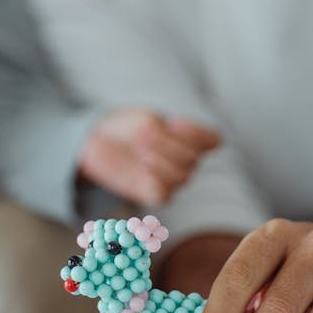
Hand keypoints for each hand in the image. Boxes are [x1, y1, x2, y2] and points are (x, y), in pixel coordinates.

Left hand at [78, 109, 219, 205]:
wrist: (99, 139)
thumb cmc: (127, 126)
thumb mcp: (146, 118)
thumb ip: (160, 128)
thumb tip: (164, 141)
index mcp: (189, 138)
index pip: (214, 140)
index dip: (198, 133)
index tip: (173, 123)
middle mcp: (185, 160)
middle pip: (194, 158)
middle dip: (168, 144)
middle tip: (144, 134)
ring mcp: (170, 179)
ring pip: (182, 177)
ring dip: (160, 159)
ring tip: (140, 148)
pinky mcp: (152, 193)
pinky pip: (165, 194)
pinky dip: (155, 179)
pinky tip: (142, 167)